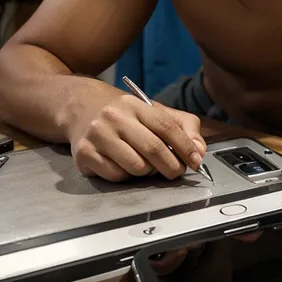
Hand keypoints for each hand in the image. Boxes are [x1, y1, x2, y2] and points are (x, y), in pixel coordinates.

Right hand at [69, 94, 206, 181]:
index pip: (166, 125)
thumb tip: (199, 151)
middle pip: (153, 149)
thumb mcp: (154, 112)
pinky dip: (126, 176)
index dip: (185, 146)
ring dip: (147, 172)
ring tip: (145, 164)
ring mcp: (97, 135)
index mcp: (134, 104)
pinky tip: (123, 165)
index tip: (196, 160)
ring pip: (136, 167)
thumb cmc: (125, 115)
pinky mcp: (84, 154)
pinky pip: (117, 176)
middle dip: (172, 166)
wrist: (81, 108)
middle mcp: (114, 117)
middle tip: (176, 172)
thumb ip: (183, 127)